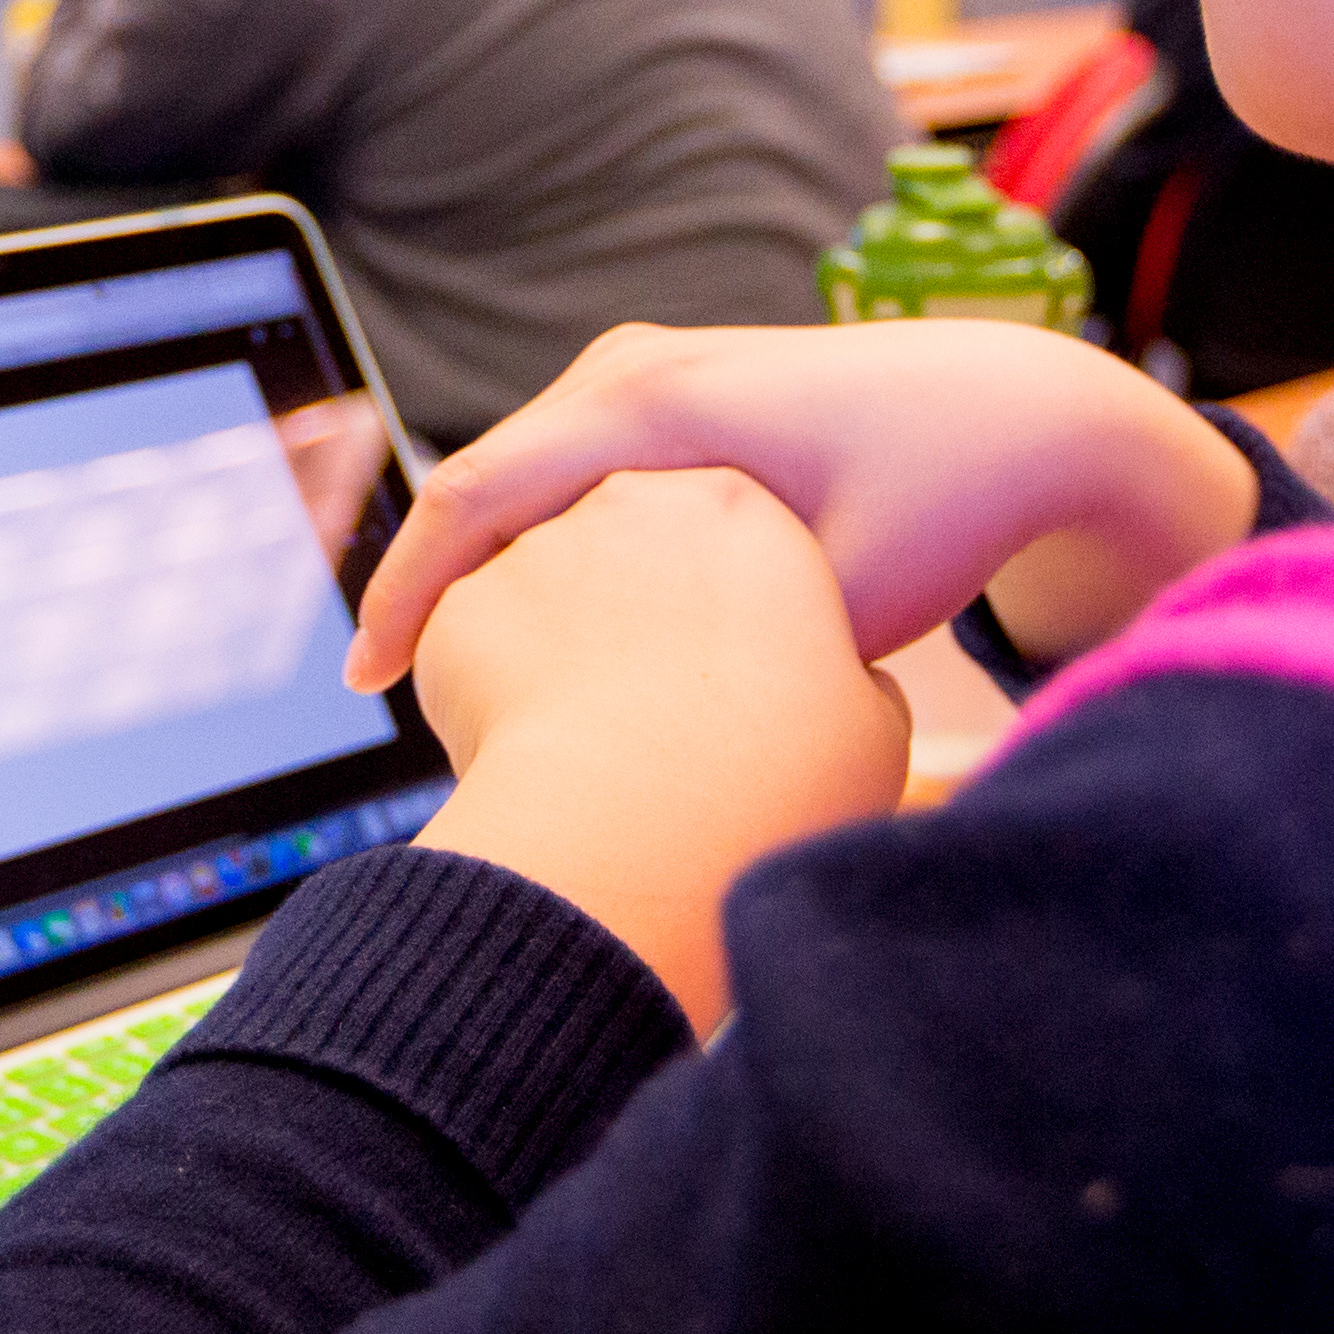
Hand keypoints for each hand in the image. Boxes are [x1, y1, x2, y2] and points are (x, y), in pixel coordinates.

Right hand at [351, 318, 1258, 694]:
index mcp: (654, 408)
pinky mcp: (678, 392)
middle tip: (417, 710)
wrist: (1024, 413)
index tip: (371, 684)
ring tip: (468, 677)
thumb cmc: (944, 502)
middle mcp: (635, 368)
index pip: (474, 494)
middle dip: (436, 592)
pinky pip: (574, 470)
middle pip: (482, 483)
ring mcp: (652, 368)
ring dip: (491, 569)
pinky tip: (551, 621)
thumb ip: (725, 656)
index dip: (409, 594)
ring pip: (527, 480)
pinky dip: (547, 544)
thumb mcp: (835, 598)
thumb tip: (635, 739)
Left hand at [407, 468, 907, 1030]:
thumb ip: (845, 677)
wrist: (659, 834)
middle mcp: (627, 500)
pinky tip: (535, 759)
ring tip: (597, 753)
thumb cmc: (781, 779)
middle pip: (622, 546)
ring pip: (543, 593)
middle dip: (630, 616)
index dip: (719, 599)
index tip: (724, 667)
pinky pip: (473, 644)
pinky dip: (493, 694)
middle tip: (655, 715)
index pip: (717, 523)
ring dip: (558, 652)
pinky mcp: (465, 608)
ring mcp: (538, 548)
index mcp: (740, 505)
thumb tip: (840, 687)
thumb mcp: (868, 723)